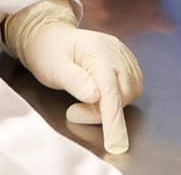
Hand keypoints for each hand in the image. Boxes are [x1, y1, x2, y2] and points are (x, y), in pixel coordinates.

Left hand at [5, 0, 142, 154]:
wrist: (49, 35)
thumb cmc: (48, 53)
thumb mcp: (53, 68)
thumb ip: (74, 81)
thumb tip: (96, 96)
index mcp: (96, 50)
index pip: (110, 90)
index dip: (114, 119)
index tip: (115, 145)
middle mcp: (115, 51)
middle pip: (123, 93)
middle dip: (103, 112)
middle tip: (75, 112)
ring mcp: (122, 54)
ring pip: (130, 91)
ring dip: (111, 106)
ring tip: (85, 102)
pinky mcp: (125, 60)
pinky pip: (131, 85)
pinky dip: (118, 98)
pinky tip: (99, 96)